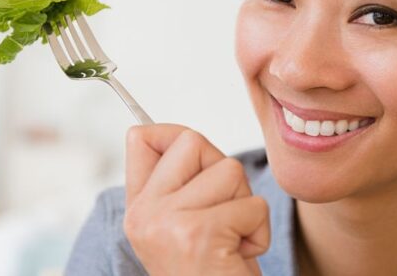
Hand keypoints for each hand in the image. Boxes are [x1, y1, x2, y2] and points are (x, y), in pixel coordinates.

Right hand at [123, 124, 270, 275]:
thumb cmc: (211, 274)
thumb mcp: (181, 228)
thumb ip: (177, 185)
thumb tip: (179, 135)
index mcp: (137, 208)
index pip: (141, 137)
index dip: (174, 134)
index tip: (195, 156)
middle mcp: (144, 213)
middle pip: (193, 141)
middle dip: (223, 173)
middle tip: (223, 214)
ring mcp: (167, 222)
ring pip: (229, 170)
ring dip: (245, 206)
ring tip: (231, 240)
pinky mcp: (199, 234)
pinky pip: (252, 205)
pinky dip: (259, 232)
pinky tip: (238, 256)